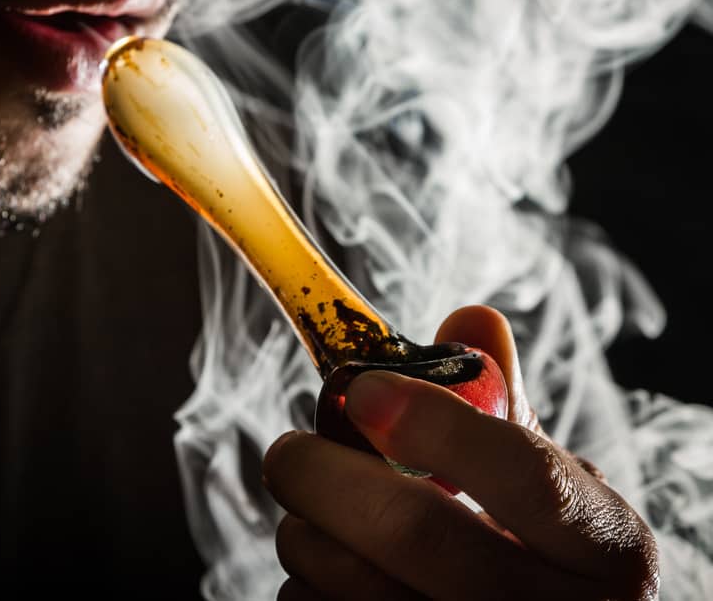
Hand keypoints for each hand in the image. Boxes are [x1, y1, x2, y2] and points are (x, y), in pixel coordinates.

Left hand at [263, 305, 658, 599]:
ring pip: (355, 586)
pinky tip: (328, 569)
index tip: (364, 391)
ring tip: (308, 512)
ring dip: (305, 535)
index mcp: (606, 549)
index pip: (527, 476)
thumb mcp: (553, 486)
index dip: (435, 425)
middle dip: (324, 475)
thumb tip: (470, 321)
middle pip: (415, 535)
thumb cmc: (540, 554)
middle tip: (288, 452)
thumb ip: (505, 408)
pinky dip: (307, 586)